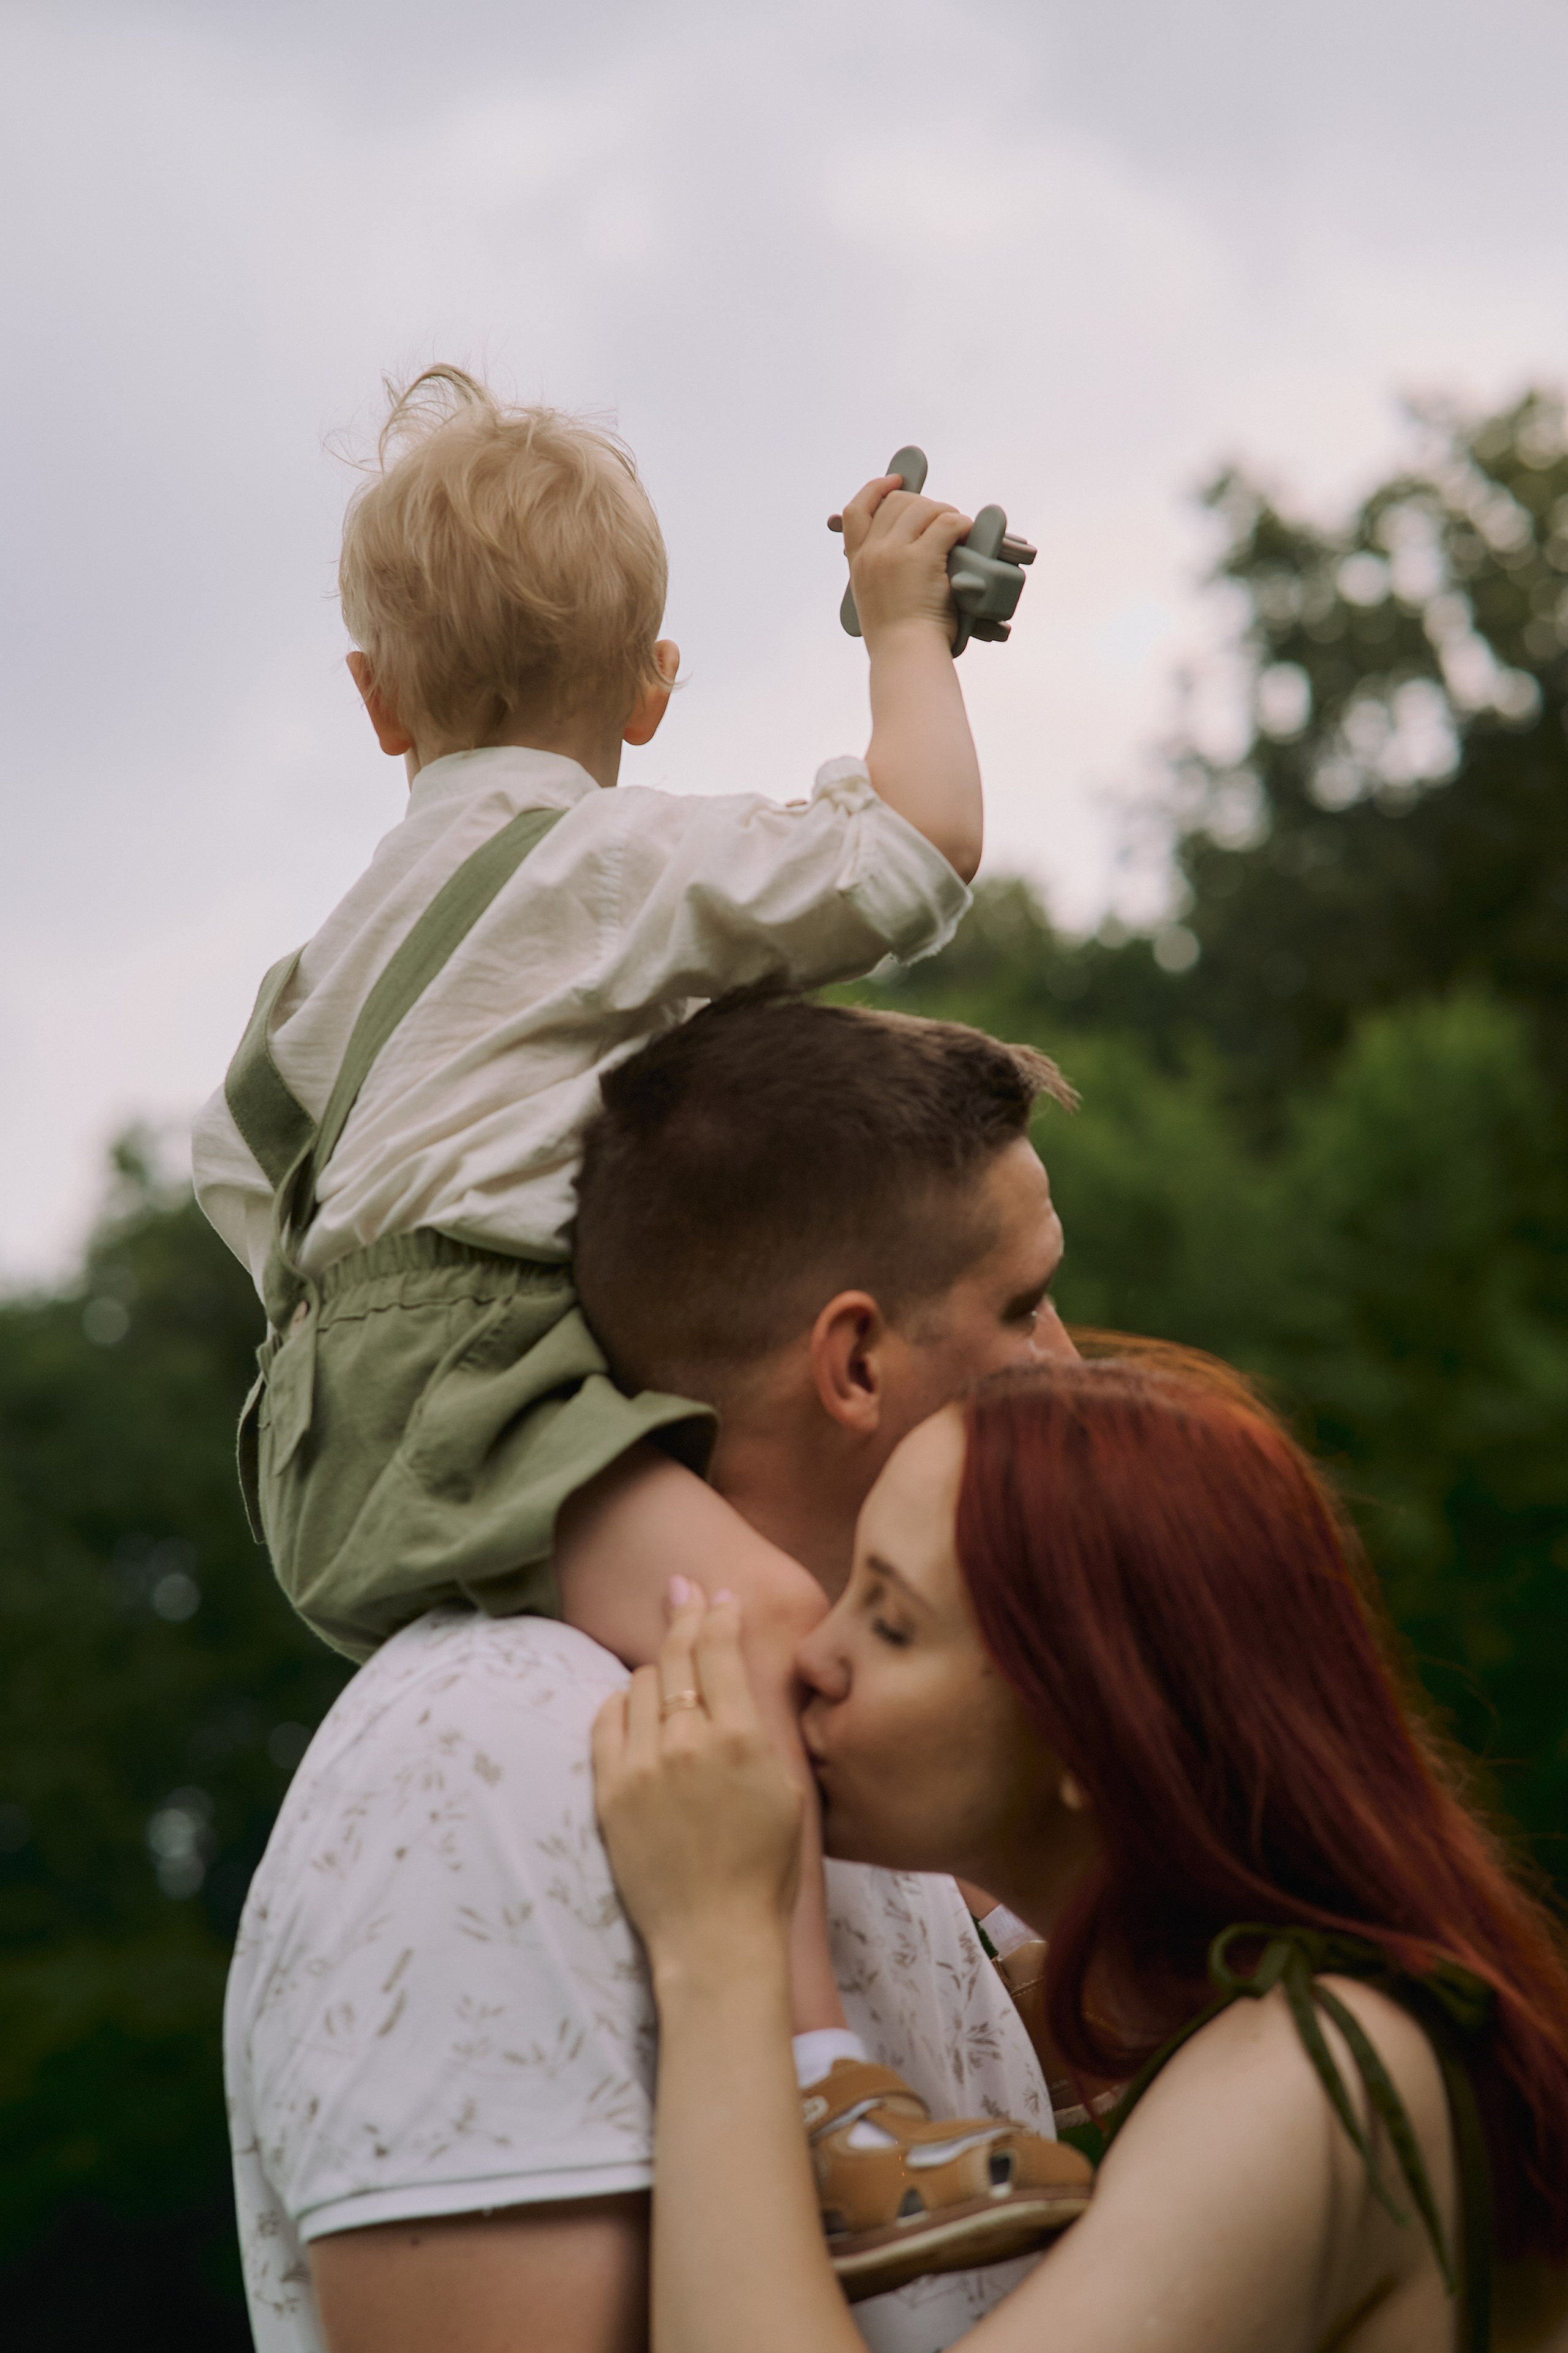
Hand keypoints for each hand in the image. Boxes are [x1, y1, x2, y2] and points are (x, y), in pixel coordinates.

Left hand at [592, 1588, 803, 1986]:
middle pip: (676, 1653)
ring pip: (640, 1682)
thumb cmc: (765, 1868)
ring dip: (657, 1674)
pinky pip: (607, 1720)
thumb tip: (741, 1682)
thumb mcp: (785, 1788)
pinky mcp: (609, 1791)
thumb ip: (760, 1729)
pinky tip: (635, 1711)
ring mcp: (642, 1765)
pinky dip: (622, 1707)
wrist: (716, 1936)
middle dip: (684, 1613)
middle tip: (683, 1590)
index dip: (718, 1614)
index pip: (719, 1649)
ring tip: (671, 1685)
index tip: (719, 1597)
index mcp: (740, 1738)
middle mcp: (687, 1742)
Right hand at [840, 473, 971, 648]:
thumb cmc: (897, 637)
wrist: (905, 655)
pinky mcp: (921, 558)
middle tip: (942, 519)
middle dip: (922, 504)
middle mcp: (872, 552)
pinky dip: (961, 524)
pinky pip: (947, 523)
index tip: (895, 482)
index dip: (876, 489)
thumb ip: (879, 570)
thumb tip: (902, 546)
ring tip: (957, 530)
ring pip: (923, 507)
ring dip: (945, 512)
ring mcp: (894, 553)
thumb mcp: (873, 598)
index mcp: (858, 562)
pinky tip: (967, 534)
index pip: (856, 510)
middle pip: (895, 503)